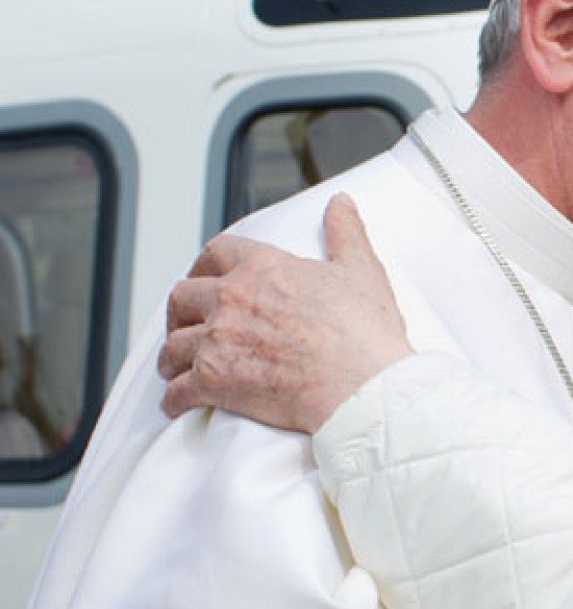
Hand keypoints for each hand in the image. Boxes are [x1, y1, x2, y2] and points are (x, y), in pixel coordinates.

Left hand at [159, 194, 412, 432]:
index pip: (216, 252)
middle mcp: (231, 298)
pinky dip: (175, 399)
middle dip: (179, 312)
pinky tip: (178, 404)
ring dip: (171, 358)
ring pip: (172, 346)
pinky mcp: (213, 381)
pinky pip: (177, 391)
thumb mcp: (361, 271)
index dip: (205, 265)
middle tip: (185, 323)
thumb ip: (345, 233)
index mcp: (263, 267)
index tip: (205, 275)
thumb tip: (341, 204)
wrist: (362, 386)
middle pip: (181, 297)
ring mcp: (218, 340)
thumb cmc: (364, 333)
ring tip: (176, 368)